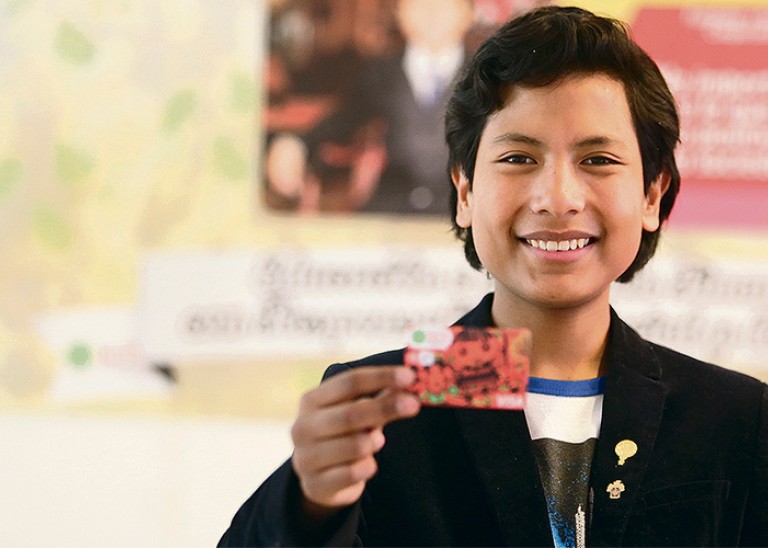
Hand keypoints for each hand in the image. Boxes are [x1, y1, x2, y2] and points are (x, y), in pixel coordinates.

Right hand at [290, 366, 419, 513]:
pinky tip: (366, 464)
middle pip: (352, 413)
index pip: (349, 382)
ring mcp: (306, 457)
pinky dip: (369, 466)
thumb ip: (379, 397)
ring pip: (356, 446)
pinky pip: (355, 473)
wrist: (317, 477)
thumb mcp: (354, 410)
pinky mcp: (315, 485)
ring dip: (375, 442)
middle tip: (414, 405)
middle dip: (386, 408)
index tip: (410, 376)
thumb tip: (408, 381)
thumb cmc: (341, 434)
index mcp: (312, 400)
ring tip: (377, 440)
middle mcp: (303, 427)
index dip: (381, 377)